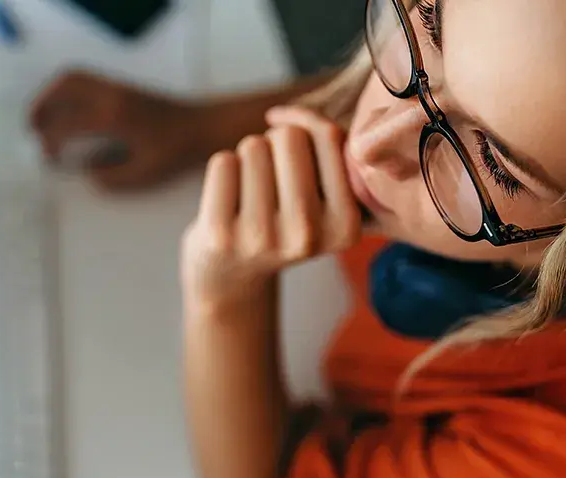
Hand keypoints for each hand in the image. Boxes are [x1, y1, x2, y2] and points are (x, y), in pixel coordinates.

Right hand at [29, 70, 203, 190]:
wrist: (201, 126)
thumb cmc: (175, 152)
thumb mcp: (144, 173)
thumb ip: (111, 178)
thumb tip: (87, 173)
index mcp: (114, 117)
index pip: (67, 124)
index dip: (51, 142)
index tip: (48, 158)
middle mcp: (112, 95)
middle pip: (64, 86)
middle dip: (42, 106)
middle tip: (33, 130)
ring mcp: (116, 87)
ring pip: (72, 77)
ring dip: (51, 95)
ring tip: (43, 119)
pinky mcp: (120, 87)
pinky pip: (85, 80)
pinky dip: (67, 92)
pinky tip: (66, 114)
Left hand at [180, 106, 361, 309]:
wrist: (230, 275)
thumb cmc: (279, 218)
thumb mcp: (322, 193)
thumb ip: (324, 145)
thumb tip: (283, 114)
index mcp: (345, 226)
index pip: (330, 137)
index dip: (306, 127)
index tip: (297, 150)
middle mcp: (307, 237)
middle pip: (289, 136)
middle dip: (275, 145)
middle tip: (269, 183)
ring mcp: (262, 239)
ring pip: (253, 146)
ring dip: (248, 159)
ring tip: (249, 197)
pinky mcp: (220, 236)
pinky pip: (223, 162)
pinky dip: (222, 171)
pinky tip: (226, 203)